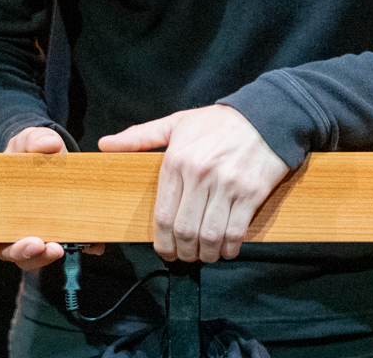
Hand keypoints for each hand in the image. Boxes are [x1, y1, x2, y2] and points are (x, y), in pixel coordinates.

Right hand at [0, 126, 103, 268]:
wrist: (46, 156)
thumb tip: (47, 144)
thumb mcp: (27, 141)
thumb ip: (35, 140)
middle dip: (19, 252)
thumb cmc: (25, 153)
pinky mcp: (53, 235)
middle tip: (35, 244)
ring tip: (58, 247)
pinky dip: (75, 248)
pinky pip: (61, 247)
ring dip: (43, 256)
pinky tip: (88, 244)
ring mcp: (27, 236)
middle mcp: (3, 231)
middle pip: (4, 253)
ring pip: (30, 258)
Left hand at [99, 105, 290, 262]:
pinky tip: (226, 249)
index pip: (163, 215)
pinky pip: (236, 232)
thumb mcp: (176, 123)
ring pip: (210, 235)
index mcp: (177, 160)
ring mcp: (227, 185)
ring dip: (206, 254)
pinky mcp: (251, 193)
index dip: (162, 242)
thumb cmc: (218, 122)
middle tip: (185, 256)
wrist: (266, 115)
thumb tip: (105, 144)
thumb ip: (140, 137)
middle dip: (183, 252)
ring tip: (205, 255)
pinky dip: (229, 248)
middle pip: (184, 230)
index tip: (165, 250)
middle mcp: (200, 175)